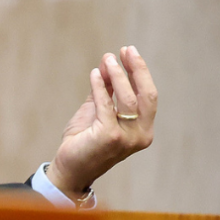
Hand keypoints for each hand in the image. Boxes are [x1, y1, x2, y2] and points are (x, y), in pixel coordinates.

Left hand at [46, 46, 156, 197]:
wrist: (70, 169)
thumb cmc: (85, 141)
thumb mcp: (99, 110)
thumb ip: (106, 88)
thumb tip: (109, 61)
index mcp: (143, 130)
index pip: (149, 96)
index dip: (140, 72)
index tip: (129, 52)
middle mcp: (140, 135)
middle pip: (146, 95)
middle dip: (137, 69)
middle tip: (125, 50)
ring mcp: (127, 138)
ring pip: (128, 98)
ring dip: (117, 75)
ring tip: (108, 59)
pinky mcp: (109, 137)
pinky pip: (106, 104)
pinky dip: (100, 86)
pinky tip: (94, 74)